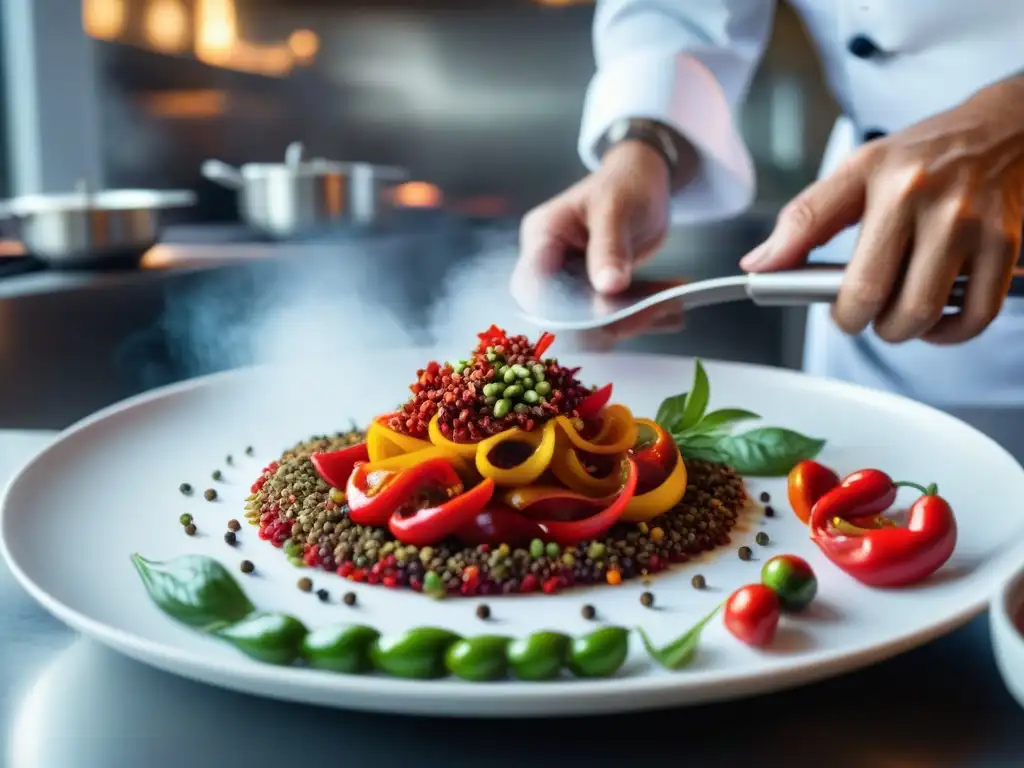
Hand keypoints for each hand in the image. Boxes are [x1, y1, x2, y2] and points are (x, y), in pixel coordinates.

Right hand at [516, 140, 684, 340]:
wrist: (644, 181)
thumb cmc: (624, 182)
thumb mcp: (616, 208)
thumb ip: (610, 246)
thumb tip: (608, 286)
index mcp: (543, 237)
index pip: (534, 287)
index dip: (560, 313)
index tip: (604, 318)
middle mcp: (550, 264)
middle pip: (562, 313)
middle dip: (607, 321)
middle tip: (654, 310)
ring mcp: (572, 280)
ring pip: (591, 320)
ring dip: (632, 321)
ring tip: (671, 307)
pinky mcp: (594, 292)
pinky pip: (613, 315)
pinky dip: (642, 316)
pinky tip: (671, 313)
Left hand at [740, 76, 1023, 344]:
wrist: (1006, 128)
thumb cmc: (924, 155)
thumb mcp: (858, 170)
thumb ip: (805, 218)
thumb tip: (758, 264)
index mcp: (878, 177)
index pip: (817, 236)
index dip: (821, 294)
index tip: (827, 308)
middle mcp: (923, 197)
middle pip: (872, 294)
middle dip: (859, 321)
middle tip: (861, 314)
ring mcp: (968, 222)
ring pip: (919, 312)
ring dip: (900, 331)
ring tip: (895, 317)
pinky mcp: (1004, 244)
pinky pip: (974, 314)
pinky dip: (949, 332)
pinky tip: (936, 321)